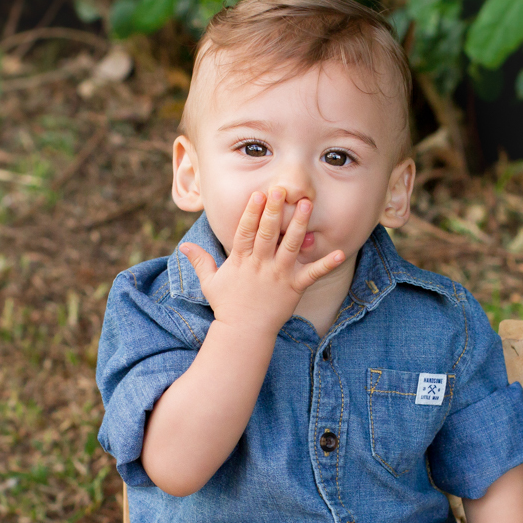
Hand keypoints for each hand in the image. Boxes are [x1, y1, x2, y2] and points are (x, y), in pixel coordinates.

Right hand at [177, 187, 344, 336]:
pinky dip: (326, 264)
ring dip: (299, 225)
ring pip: (290, 246)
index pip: (246, 231)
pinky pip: (312, 274)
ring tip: (306, 205)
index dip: (252, 212)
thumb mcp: (210, 282)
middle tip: (282, 190)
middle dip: (275, 210)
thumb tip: (183, 247)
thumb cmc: (227, 306)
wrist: (243, 333)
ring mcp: (278, 276)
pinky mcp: (294, 288)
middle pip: (268, 233)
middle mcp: (260, 265)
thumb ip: (200, 261)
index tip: (259, 194)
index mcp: (241, 260)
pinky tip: (340, 252)